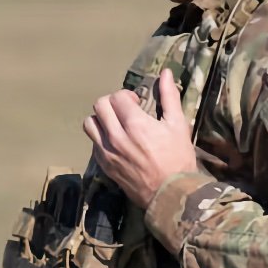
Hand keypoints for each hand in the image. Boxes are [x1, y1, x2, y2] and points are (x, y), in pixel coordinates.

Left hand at [83, 69, 199, 207]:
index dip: (127, 96)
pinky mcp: (104, 165)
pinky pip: (93, 143)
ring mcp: (107, 152)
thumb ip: (169, 97)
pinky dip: (101, 137)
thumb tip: (164, 73)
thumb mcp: (178, 125)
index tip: (137, 103)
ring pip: (89, 124)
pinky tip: (115, 141)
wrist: (170, 195)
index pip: (117, 97)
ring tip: (115, 124)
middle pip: (99, 106)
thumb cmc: (178, 158)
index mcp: (136, 124)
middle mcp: (116, 136)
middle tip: (125, 110)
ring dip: (101, 119)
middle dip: (112, 103)